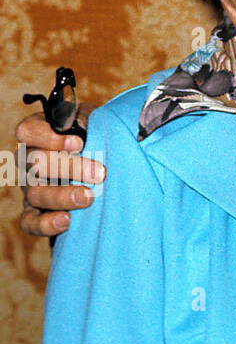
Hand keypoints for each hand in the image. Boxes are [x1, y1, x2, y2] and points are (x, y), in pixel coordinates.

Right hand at [16, 110, 103, 237]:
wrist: (100, 162)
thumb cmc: (94, 135)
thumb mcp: (92, 120)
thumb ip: (87, 119)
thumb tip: (85, 126)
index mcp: (37, 134)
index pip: (28, 131)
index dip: (50, 137)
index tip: (79, 143)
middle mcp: (27, 160)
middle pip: (35, 163)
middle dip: (69, 168)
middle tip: (100, 173)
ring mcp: (29, 186)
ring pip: (35, 193)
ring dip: (62, 196)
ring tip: (88, 197)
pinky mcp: (34, 210)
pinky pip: (30, 221)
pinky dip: (45, 224)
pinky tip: (67, 221)